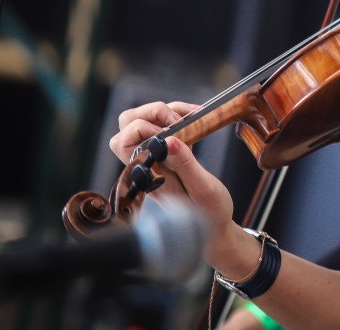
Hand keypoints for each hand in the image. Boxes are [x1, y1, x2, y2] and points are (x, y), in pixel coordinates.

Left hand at [109, 101, 234, 238]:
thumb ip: (185, 164)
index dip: (145, 128)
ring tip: (193, 115)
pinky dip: (178, 116)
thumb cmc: (209, 213)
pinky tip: (197, 118)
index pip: (124, 141)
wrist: (214, 228)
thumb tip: (168, 139)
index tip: (174, 132)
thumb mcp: (203, 189)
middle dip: (151, 113)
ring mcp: (156, 158)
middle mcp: (146, 164)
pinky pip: (164, 126)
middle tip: (179, 121)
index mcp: (147, 175)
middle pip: (127, 124)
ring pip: (144, 120)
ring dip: (166, 111)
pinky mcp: (169, 154)